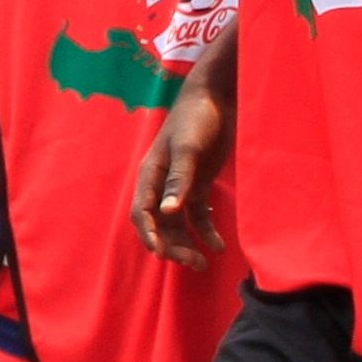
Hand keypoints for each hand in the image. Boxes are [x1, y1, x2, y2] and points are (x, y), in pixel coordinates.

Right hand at [132, 71, 231, 264]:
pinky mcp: (198, 185)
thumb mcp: (188, 148)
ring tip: (203, 263)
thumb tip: (169, 212)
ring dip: (187, 244)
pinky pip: (198, 215)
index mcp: (150, 174)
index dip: (150, 235)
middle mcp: (161, 184)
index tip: (162, 254)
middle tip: (192, 263)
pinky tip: (218, 245)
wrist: (217, 98)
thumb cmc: (196, 118)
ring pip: (178, 224)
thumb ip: (179, 180)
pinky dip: (205, 231)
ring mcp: (179, 186)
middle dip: (173, 246)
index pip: (142, 212)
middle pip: (160, 224)